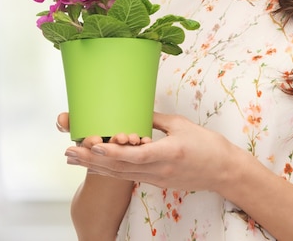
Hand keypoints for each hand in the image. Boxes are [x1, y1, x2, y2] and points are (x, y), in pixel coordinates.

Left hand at [63, 112, 236, 192]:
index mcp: (168, 153)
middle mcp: (159, 169)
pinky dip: (110, 170)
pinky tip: (95, 165)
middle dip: (92, 160)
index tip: (93, 146)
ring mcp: (157, 178)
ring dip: (95, 167)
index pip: (136, 156)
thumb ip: (156, 120)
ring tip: (72, 158)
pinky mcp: (157, 181)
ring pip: (121, 174)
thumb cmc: (207, 144)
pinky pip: (129, 176)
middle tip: (68, 152)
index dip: (113, 152)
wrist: (223, 170)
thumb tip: (136, 112)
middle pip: (121, 168)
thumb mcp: (182, 125)